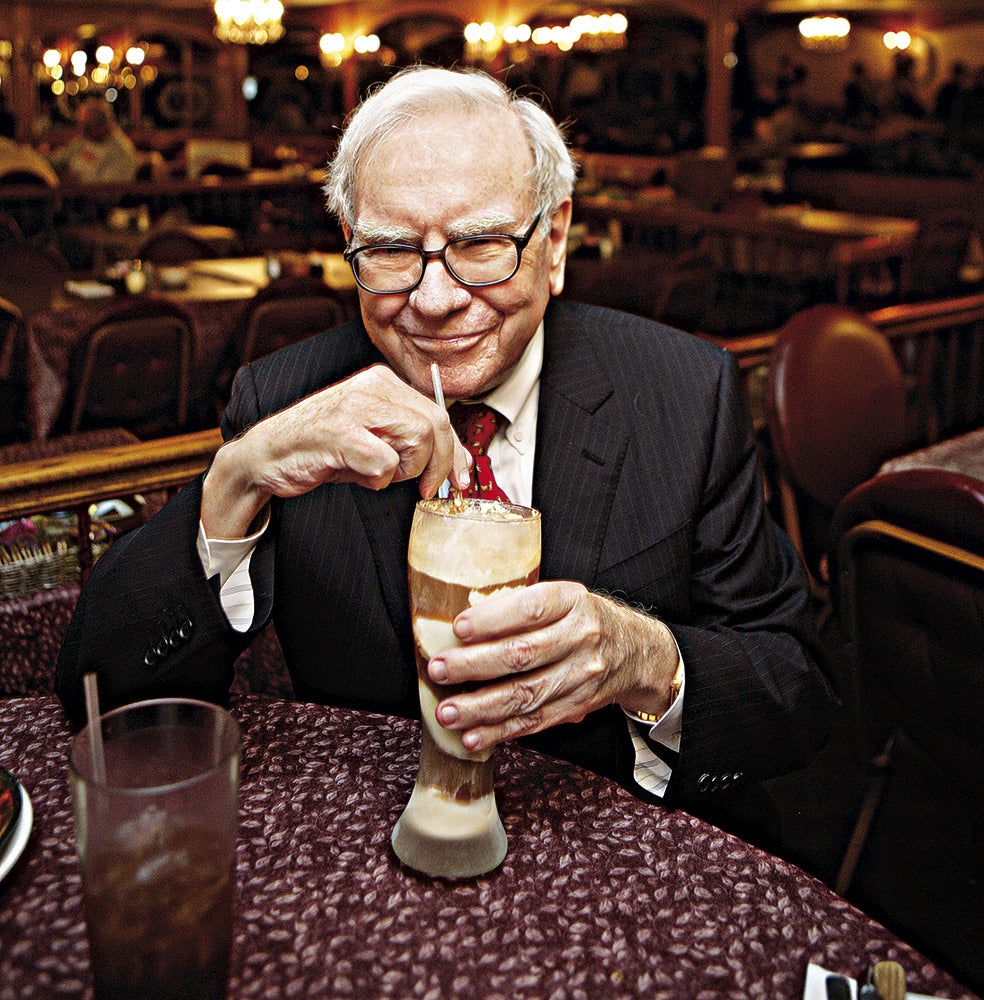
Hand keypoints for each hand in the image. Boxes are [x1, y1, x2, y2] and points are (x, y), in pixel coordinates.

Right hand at [203, 364, 471, 537]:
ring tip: (380, 475)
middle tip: (428, 490)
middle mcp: (372, 386)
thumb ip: (413, 443)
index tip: (460, 479)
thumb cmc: (323, 450)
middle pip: (436, 423)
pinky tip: (358, 476)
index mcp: (383, 382)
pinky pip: (386, 462)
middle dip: (442, 464)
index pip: (439, 412)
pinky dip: (378, 480)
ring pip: (419, 438)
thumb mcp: (375, 440)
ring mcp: (355, 407)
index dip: (456, 451)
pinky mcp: (340, 433)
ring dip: (407, 469)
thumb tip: (459, 463)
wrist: (266, 457)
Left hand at [426, 582, 679, 752]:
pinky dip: (501, 732)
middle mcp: (580, 638)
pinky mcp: (576, 706)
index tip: (458, 628)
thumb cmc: (582, 618)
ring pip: (526, 695)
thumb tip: (463, 626)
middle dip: (475, 666)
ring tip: (447, 712)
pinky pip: (535, 722)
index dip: (492, 619)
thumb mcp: (562, 597)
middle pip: (523, 655)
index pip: (531, 608)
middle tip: (438, 670)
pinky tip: (473, 737)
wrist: (636, 651)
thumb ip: (520, 606)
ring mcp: (581, 676)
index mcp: (572, 601)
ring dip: (481, 708)